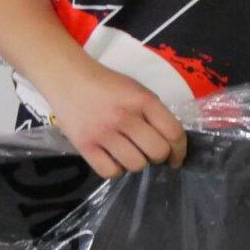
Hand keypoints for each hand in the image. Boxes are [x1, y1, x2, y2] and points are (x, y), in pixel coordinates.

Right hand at [45, 62, 188, 180]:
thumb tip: (170, 142)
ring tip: (130, 153)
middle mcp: (125, 117)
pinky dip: (115, 169)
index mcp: (144, 101)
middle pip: (157, 152)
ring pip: (136, 165)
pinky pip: (110, 172)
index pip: (174, 132)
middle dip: (159, 157)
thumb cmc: (108, 85)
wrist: (69, 78)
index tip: (176, 159)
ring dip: (137, 162)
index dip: (180, 150)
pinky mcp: (84, 145)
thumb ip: (155, 113)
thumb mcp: (138, 90)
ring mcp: (103, 132)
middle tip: (150, 152)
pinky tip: (113, 159)